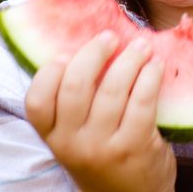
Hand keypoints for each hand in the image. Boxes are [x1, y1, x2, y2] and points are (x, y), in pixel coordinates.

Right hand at [25, 32, 175, 191]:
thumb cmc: (102, 154)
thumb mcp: (77, 135)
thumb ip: (74, 101)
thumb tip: (87, 43)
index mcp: (52, 137)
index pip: (36, 101)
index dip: (49, 72)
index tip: (66, 53)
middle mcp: (72, 144)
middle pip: (75, 85)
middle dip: (94, 52)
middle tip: (110, 37)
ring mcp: (102, 147)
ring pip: (112, 89)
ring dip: (130, 59)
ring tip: (142, 46)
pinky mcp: (134, 146)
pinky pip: (141, 101)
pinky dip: (150, 76)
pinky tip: (156, 65)